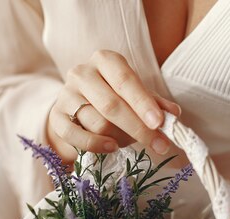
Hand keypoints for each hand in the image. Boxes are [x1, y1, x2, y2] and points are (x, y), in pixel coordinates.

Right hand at [46, 49, 180, 162]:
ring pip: (97, 123)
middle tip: (160, 145)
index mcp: (105, 60)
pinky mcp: (56, 117)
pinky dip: (96, 145)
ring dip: (120, 138)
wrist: (75, 110)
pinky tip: (111, 147)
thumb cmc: (111, 98)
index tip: (160, 123)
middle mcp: (82, 73)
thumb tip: (174, 114)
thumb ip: (154, 104)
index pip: (126, 80)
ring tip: (128, 141)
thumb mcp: (135, 96)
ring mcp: (66, 95)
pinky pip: (75, 135)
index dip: (143, 103)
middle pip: (112, 105)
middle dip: (138, 128)